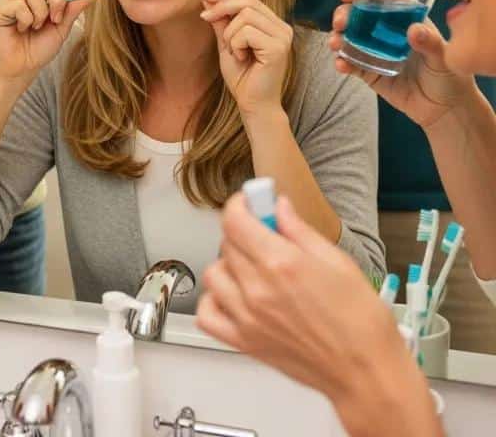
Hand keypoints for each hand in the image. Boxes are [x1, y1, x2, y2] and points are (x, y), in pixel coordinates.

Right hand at [0, 0, 89, 83]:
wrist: (22, 69)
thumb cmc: (38, 49)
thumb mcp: (61, 29)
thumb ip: (72, 10)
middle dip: (57, 0)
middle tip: (56, 20)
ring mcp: (9, 0)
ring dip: (40, 14)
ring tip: (35, 28)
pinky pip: (18, 5)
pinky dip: (26, 20)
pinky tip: (21, 29)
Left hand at [197, 194, 405, 401]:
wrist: (368, 373)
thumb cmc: (363, 323)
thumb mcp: (338, 262)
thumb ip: (300, 231)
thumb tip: (279, 207)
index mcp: (281, 263)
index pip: (234, 220)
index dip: (240, 205)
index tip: (250, 204)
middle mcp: (258, 288)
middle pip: (226, 243)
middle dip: (244, 233)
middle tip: (265, 237)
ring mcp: (248, 317)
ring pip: (214, 273)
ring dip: (229, 265)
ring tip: (254, 269)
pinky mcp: (245, 342)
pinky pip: (207, 314)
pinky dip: (214, 301)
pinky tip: (235, 297)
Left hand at [201, 0, 292, 117]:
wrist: (253, 104)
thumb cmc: (243, 77)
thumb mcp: (227, 43)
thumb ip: (222, 22)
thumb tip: (209, 0)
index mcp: (273, 25)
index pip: (250, 0)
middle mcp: (282, 28)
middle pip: (249, 2)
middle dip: (222, 7)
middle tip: (204, 18)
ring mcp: (282, 37)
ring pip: (246, 16)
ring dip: (230, 34)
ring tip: (234, 52)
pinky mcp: (278, 48)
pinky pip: (247, 32)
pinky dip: (236, 44)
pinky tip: (242, 58)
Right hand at [329, 0, 477, 128]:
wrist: (443, 109)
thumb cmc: (449, 76)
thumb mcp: (444, 58)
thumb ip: (431, 43)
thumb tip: (413, 30)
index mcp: (405, 18)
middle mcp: (386, 30)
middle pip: (358, 13)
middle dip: (343, 14)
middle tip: (340, 23)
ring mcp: (374, 50)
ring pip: (348, 36)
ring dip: (336, 36)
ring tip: (335, 45)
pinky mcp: (367, 70)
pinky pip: (349, 63)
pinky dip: (341, 62)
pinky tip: (341, 65)